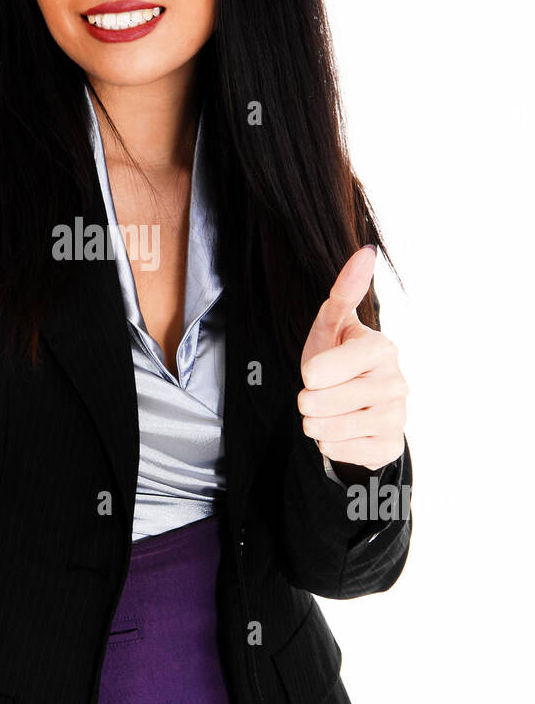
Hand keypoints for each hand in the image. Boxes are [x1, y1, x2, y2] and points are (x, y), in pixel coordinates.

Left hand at [297, 246, 407, 471]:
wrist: (354, 405)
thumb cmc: (338, 358)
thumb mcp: (333, 324)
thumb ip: (345, 291)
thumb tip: (366, 252)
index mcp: (382, 348)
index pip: (321, 371)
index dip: (311, 374)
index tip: (315, 372)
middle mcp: (397, 383)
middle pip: (319, 402)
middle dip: (307, 401)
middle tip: (318, 394)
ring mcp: (396, 417)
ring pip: (327, 429)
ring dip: (315, 423)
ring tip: (327, 411)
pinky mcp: (389, 447)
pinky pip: (338, 451)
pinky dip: (329, 443)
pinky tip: (342, 430)